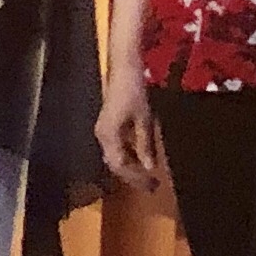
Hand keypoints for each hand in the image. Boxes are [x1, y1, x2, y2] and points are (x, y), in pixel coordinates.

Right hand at [98, 67, 164, 194]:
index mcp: (109, 136)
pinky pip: (116, 148)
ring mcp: (103, 131)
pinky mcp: (108, 126)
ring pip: (115, 157)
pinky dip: (129, 156)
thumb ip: (145, 144)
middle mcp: (102, 136)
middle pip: (115, 164)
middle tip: (152, 186)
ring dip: (131, 167)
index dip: (136, 178)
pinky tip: (141, 158)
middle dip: (133, 176)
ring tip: (148, 176)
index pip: (120, 165)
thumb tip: (149, 167)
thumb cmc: (134, 92)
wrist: (123, 70)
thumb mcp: (144, 119)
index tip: (152, 185)